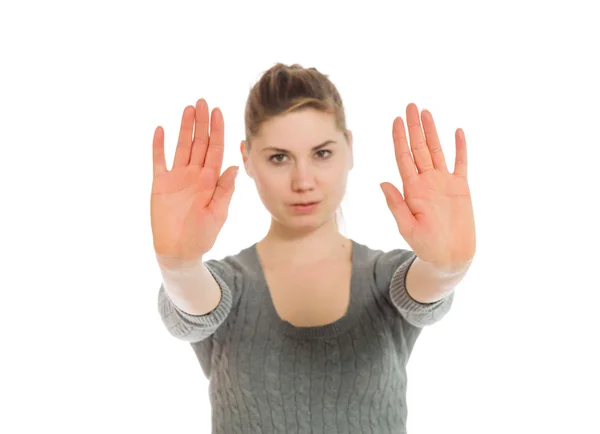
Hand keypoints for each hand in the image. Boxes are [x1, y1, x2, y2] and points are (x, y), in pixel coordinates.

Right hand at [151, 98, 237, 263]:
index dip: (217, 130)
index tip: (218, 112)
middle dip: (202, 122)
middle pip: (199, 143)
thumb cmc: (202, 235)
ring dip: (184, 128)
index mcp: (210, 180)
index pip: (215, 149)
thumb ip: (224, 190)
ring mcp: (177, 177)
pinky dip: (159, 145)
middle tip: (202, 101)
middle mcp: (194, 174)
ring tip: (188, 108)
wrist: (179, 251)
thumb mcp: (218, 213)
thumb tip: (234, 166)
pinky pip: (159, 161)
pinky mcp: (160, 184)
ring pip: (181, 146)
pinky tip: (160, 129)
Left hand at [380, 103, 475, 269]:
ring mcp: (444, 182)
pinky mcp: (461, 188)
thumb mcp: (407, 227)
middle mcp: (426, 181)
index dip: (399, 138)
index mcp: (412, 188)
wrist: (449, 257)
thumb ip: (396, 204)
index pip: (403, 157)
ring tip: (425, 112)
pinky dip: (460, 148)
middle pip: (418, 148)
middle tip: (410, 105)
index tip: (396, 120)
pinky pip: (461, 163)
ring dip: (431, 131)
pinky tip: (457, 131)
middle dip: (413, 127)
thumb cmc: (425, 245)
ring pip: (437, 150)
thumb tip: (382, 183)